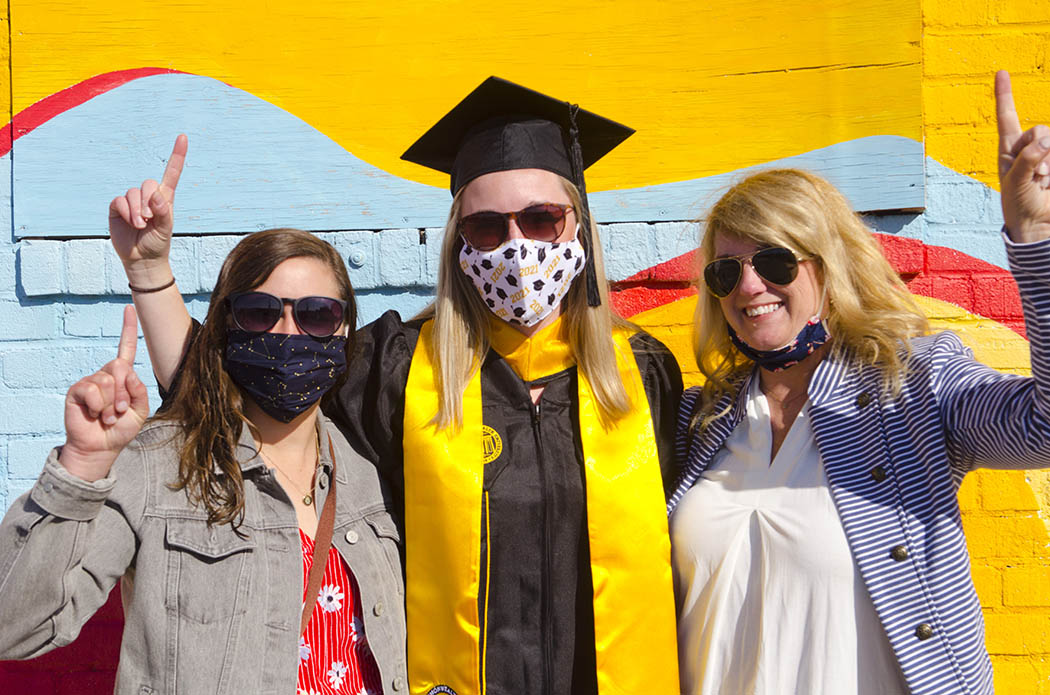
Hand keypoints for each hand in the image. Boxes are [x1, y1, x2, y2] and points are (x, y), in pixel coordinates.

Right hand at [60, 306, 149, 481]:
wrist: (101, 447)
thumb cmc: (121, 429)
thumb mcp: (140, 410)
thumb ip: (140, 391)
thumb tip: (128, 372)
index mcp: (123, 377)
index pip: (125, 348)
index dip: (128, 329)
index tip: (129, 307)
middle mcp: (106, 375)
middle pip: (120, 366)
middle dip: (124, 393)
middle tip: (119, 411)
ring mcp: (91, 382)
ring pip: (107, 380)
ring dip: (111, 403)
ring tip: (107, 416)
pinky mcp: (77, 390)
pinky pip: (91, 390)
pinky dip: (97, 405)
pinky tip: (93, 414)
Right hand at [108, 135, 187, 286]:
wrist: (142, 259)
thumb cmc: (158, 243)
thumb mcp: (166, 228)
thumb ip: (163, 210)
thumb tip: (155, 194)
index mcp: (165, 198)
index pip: (171, 173)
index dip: (177, 155)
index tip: (183, 137)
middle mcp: (148, 196)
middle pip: (148, 183)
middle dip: (149, 202)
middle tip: (149, 219)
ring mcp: (131, 201)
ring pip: (133, 193)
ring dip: (137, 210)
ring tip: (141, 225)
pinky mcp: (117, 208)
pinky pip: (119, 200)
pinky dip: (126, 211)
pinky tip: (131, 222)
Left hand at [995, 71, 1049, 242]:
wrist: (1037, 224)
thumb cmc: (1018, 205)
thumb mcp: (1014, 183)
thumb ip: (1027, 160)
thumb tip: (1046, 143)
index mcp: (1009, 149)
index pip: (1008, 117)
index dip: (1005, 94)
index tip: (1001, 72)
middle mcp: (1028, 147)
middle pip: (1040, 130)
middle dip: (1040, 151)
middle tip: (1036, 176)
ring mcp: (1046, 154)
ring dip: (1049, 161)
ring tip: (1043, 180)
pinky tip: (1048, 180)